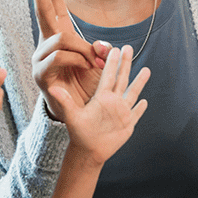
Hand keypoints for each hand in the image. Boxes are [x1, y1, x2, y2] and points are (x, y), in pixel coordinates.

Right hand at [26, 0, 110, 119]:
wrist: (82, 114)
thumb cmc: (88, 85)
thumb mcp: (100, 64)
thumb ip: (100, 50)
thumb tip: (102, 47)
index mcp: (60, 34)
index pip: (53, 3)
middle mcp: (47, 43)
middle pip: (43, 9)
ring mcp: (41, 58)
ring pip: (61, 39)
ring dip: (83, 50)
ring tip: (93, 64)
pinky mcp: (41, 74)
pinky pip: (59, 57)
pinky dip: (78, 60)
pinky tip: (85, 68)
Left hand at [50, 45, 148, 165]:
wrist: (87, 150)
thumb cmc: (79, 133)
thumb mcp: (72, 115)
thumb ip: (65, 100)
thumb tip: (52, 87)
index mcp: (101, 97)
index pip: (108, 75)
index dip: (111, 62)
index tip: (113, 48)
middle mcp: (112, 101)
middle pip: (122, 78)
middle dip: (125, 63)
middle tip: (128, 47)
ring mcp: (121, 112)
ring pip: (132, 93)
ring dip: (139, 82)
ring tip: (146, 69)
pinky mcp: (127, 124)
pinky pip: (136, 113)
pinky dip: (141, 108)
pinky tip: (145, 101)